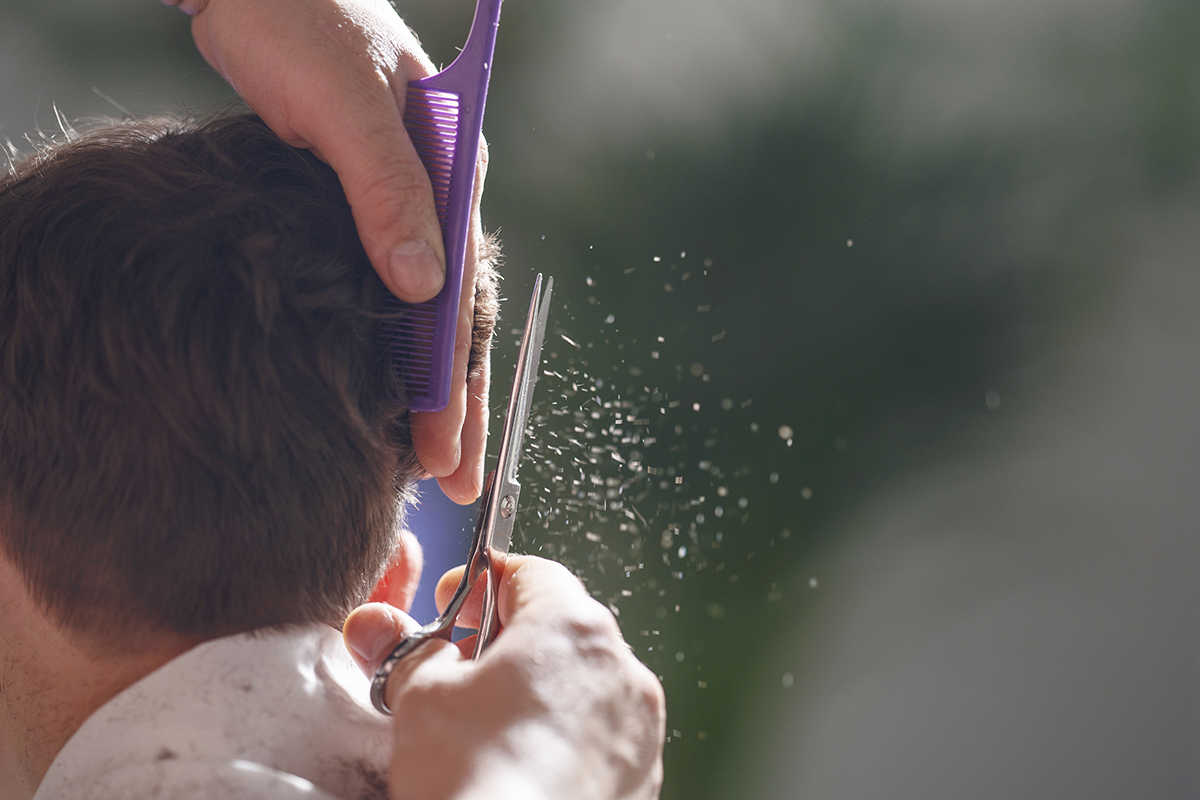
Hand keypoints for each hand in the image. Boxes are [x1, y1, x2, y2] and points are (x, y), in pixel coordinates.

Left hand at [164, 0, 490, 500]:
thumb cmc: (301, 27)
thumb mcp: (346, 105)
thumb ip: (388, 191)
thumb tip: (423, 288)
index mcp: (452, 169)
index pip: (459, 292)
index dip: (451, 375)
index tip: (443, 445)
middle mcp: (434, 193)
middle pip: (451, 314)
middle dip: (454, 400)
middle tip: (453, 482)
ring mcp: (396, 203)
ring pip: (420, 311)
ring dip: (426, 384)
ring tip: (429, 460)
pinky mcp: (355, 209)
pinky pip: (382, 292)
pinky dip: (387, 347)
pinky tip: (383, 390)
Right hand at [343, 556, 666, 799]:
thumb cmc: (474, 776)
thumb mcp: (422, 698)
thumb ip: (410, 650)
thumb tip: (377, 624)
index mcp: (572, 626)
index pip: (530, 573)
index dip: (482, 581)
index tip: (452, 600)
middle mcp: (622, 667)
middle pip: (563, 626)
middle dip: (511, 638)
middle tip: (462, 664)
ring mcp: (640, 726)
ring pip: (586, 683)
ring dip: (543, 689)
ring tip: (490, 725)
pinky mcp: (643, 775)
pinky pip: (602, 735)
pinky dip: (568, 736)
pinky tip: (525, 763)